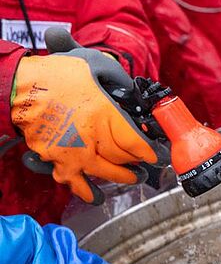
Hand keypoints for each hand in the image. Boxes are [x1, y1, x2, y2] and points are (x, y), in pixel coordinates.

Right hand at [10, 28, 163, 204]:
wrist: (18, 86)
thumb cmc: (56, 73)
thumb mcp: (94, 65)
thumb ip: (117, 78)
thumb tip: (131, 90)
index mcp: (105, 116)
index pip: (137, 143)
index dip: (151, 151)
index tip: (159, 155)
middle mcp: (92, 139)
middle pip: (123, 158)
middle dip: (138, 161)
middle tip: (147, 162)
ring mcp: (74, 153)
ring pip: (105, 173)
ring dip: (121, 177)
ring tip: (133, 178)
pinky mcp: (56, 159)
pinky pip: (74, 181)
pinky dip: (86, 190)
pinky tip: (96, 197)